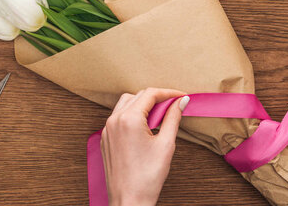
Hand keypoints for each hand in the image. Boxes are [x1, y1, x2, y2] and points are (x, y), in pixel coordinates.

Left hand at [101, 88, 189, 205]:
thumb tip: (181, 102)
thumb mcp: (166, 144)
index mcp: (128, 119)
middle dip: (157, 98)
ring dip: (143, 105)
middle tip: (174, 106)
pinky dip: (132, 115)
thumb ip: (173, 118)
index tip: (181, 97)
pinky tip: (145, 127)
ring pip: (125, 104)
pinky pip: (118, 118)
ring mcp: (107, 130)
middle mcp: (114, 121)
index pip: (150, 94)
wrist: (129, 201)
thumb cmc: (147, 178)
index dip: (169, 93)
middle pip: (137, 96)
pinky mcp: (105, 139)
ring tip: (160, 116)